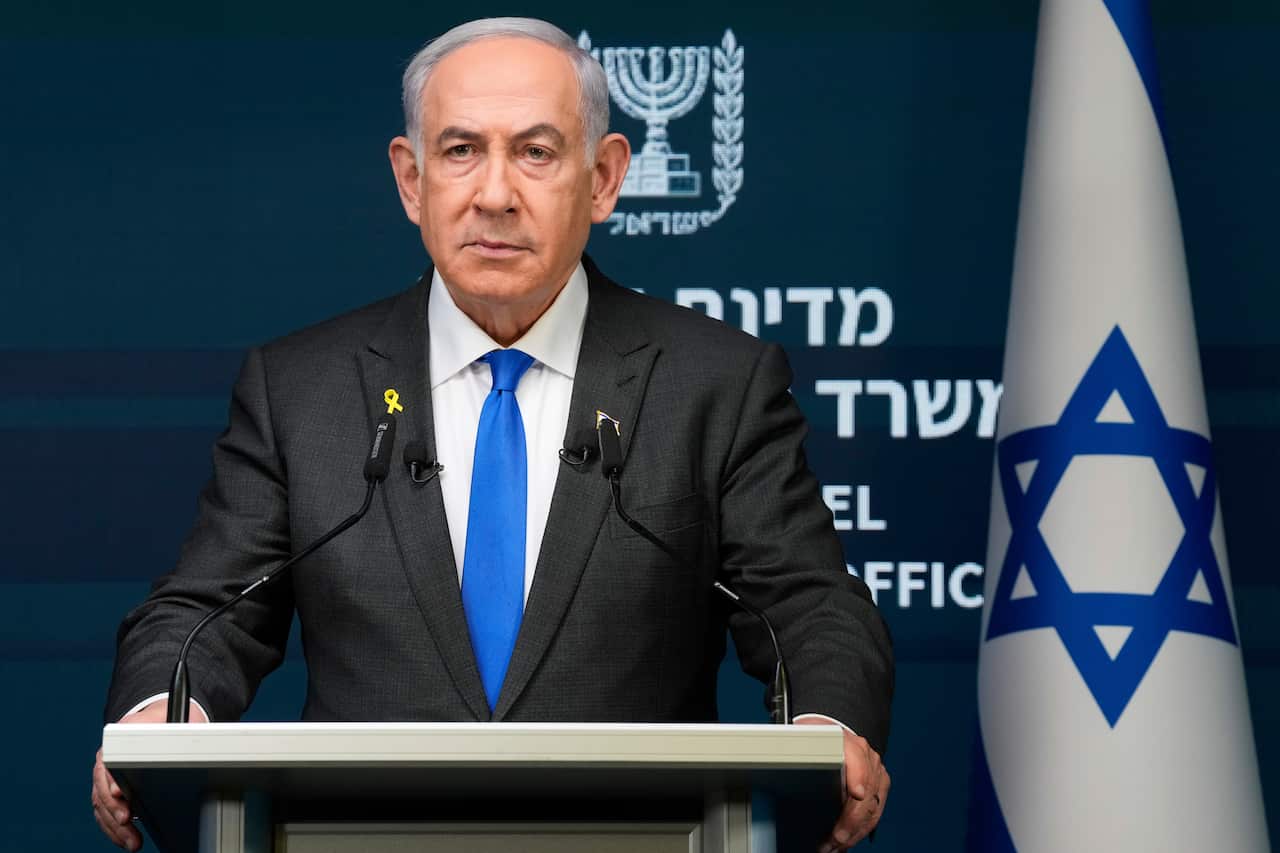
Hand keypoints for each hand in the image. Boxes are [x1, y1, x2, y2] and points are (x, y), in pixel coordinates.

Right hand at [92, 700, 208, 849]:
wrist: (158, 719)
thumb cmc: (163, 718)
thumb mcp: (169, 715)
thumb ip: (171, 728)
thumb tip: (181, 739)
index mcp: (116, 739)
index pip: (107, 762)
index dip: (112, 779)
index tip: (119, 793)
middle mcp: (106, 760)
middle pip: (102, 789)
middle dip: (114, 810)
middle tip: (127, 822)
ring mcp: (107, 778)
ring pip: (103, 806)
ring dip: (115, 827)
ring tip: (132, 842)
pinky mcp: (112, 792)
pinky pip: (107, 813)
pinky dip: (115, 829)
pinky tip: (127, 839)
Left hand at [794, 717, 888, 850]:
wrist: (831, 730)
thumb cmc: (816, 737)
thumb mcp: (804, 740)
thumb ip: (802, 753)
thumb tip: (789, 767)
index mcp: (849, 743)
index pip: (858, 760)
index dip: (859, 777)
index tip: (857, 793)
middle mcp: (867, 757)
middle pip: (866, 794)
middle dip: (850, 822)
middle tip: (833, 840)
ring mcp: (876, 771)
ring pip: (872, 808)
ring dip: (855, 832)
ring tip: (836, 846)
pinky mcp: (880, 784)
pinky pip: (875, 812)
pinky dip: (861, 829)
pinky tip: (847, 840)